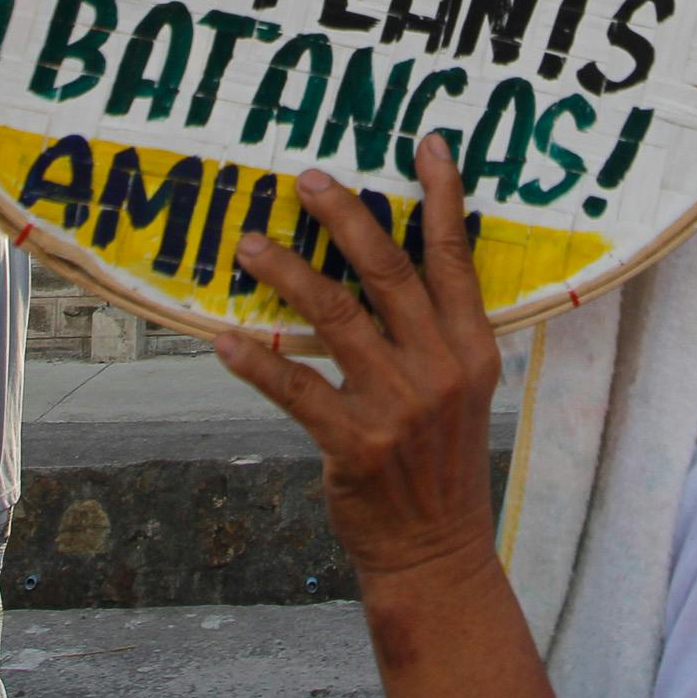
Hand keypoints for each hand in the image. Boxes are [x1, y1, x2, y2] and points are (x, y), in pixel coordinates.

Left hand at [213, 135, 504, 584]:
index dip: (442, 198)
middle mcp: (439, 368)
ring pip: (335, 317)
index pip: (456, 259)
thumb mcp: (462, 393)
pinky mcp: (353, 443)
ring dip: (287, 272)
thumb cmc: (440, 464)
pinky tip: (224, 339)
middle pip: (389, 272)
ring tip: (248, 241)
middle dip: (346, 217)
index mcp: (472, 350)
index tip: (426, 144)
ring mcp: (397, 405)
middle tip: (307, 178)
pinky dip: (256, 361)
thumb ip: (437, 334)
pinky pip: (295, 389)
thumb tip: (392, 270)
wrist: (436, 553)